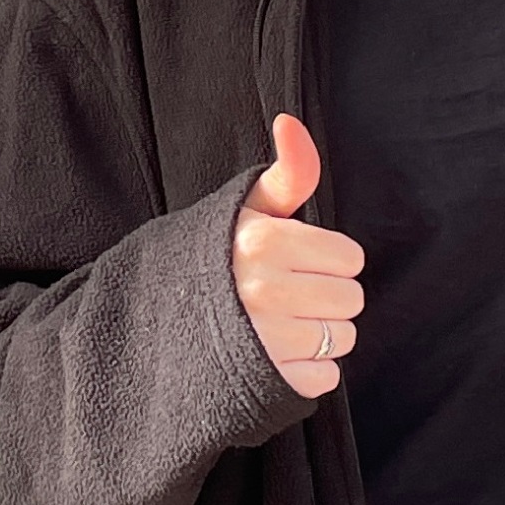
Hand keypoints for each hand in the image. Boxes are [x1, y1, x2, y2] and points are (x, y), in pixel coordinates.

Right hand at [234, 113, 365, 397]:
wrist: (153, 323)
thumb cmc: (216, 260)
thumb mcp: (245, 210)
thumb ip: (286, 174)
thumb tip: (290, 121)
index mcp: (262, 241)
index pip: (350, 258)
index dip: (327, 260)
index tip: (293, 263)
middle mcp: (263, 289)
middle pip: (352, 300)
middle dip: (326, 298)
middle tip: (286, 297)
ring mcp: (265, 340)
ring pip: (341, 339)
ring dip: (318, 337)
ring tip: (278, 327)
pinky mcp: (265, 383)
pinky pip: (325, 378)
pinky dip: (306, 372)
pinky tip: (275, 358)